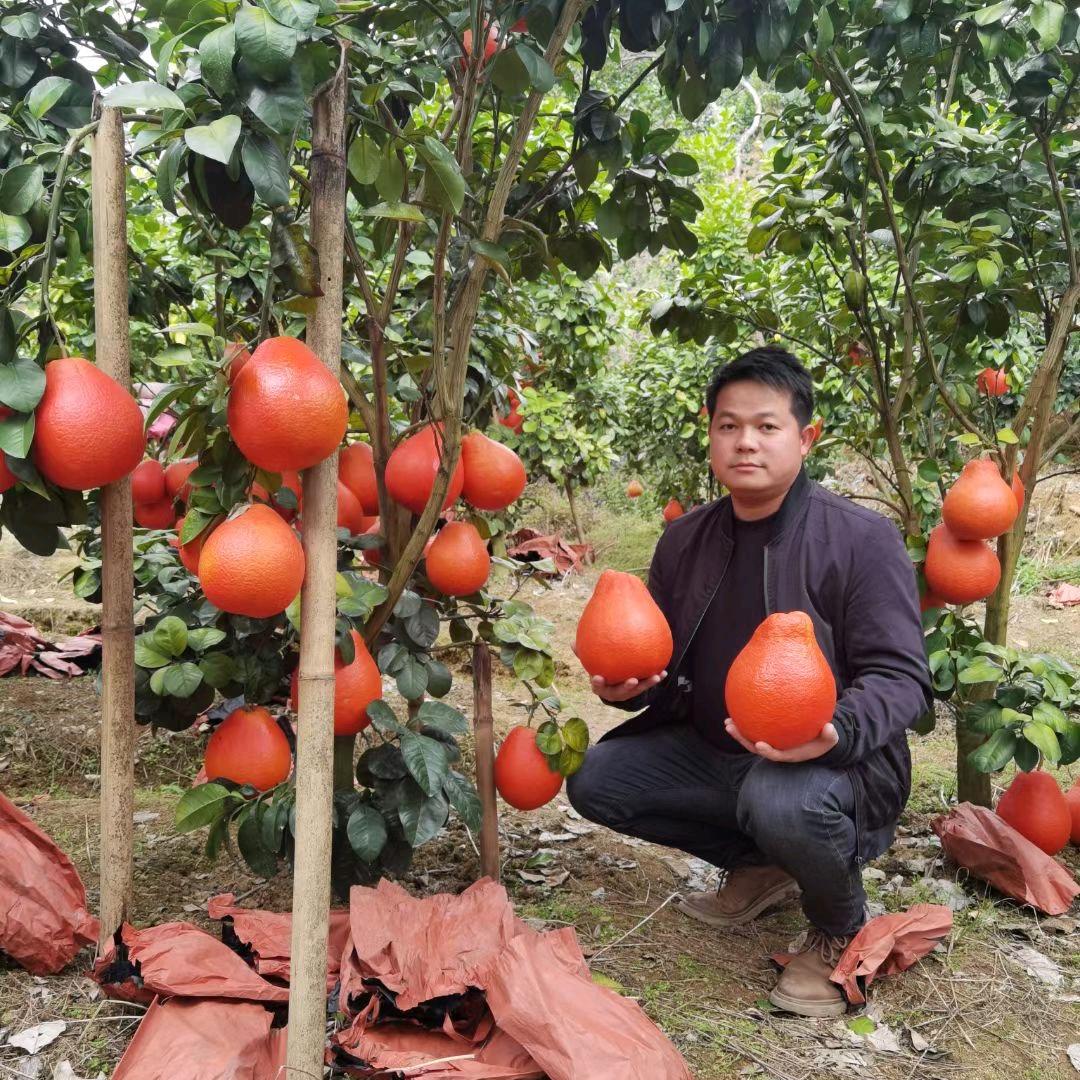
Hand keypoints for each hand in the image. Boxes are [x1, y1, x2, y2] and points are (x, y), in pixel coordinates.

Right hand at [571, 642, 666, 702]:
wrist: (612, 684)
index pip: (597, 685)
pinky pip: (647, 685)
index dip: (597, 683)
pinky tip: (663, 672)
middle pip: (620, 692)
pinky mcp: (637, 691)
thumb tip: (572, 643)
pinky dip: (654, 679)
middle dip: (626, 688)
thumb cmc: (600, 670)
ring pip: (636, 691)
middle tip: (632, 680)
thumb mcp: (591, 663)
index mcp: (601, 686)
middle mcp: (614, 692)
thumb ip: (583, 654)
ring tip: (655, 677)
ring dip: (646, 684)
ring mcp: (627, 693)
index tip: (597, 677)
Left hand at [723, 718, 839, 762]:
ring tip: (727, 722)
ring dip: (739, 731)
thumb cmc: (824, 740)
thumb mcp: (830, 739)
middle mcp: (777, 750)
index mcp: (790, 754)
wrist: (819, 738)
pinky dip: (747, 720)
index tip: (759, 745)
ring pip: (752, 738)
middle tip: (731, 727)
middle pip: (756, 747)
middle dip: (742, 739)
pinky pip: (756, 728)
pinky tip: (739, 708)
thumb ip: (830, 735)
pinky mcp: (770, 734)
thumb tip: (829, 727)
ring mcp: (772, 742)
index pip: (776, 755)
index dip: (767, 751)